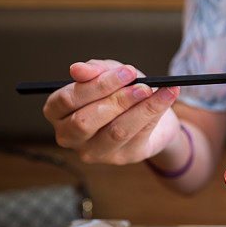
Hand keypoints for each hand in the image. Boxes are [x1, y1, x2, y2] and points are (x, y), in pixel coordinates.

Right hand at [43, 59, 181, 164]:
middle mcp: (69, 136)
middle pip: (86, 120)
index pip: (67, 100)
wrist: (152, 114)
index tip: (126, 71)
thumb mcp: (110, 74)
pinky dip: (155, 112)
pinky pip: (139, 135)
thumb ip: (96, 70)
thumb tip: (77, 69)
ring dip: (139, 108)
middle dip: (117, 100)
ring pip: (116, 131)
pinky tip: (168, 96)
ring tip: (154, 90)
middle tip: (142, 86)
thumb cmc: (121, 92)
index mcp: (57, 112)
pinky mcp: (123, 157)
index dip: (96, 85)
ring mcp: (95, 151)